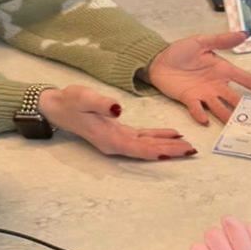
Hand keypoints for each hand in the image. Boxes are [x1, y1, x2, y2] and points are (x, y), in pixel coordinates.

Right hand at [39, 85, 195, 160]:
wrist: (57, 105)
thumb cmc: (70, 101)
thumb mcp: (84, 98)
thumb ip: (102, 104)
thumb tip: (118, 110)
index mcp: (110, 139)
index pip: (140, 147)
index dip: (159, 150)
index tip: (177, 151)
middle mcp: (116, 144)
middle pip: (148, 150)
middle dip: (171, 151)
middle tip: (193, 150)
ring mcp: (118, 140)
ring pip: (148, 146)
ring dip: (168, 146)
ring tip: (189, 146)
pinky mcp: (120, 133)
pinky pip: (143, 138)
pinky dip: (159, 137)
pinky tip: (173, 136)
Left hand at [148, 32, 250, 124]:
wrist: (158, 60)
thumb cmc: (180, 51)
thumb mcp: (201, 41)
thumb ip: (222, 40)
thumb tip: (244, 34)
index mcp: (223, 70)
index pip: (248, 80)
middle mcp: (217, 85)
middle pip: (236, 99)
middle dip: (247, 110)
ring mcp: (204, 94)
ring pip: (220, 108)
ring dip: (227, 117)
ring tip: (236, 126)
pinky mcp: (189, 100)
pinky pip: (197, 109)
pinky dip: (201, 115)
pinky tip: (205, 120)